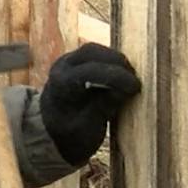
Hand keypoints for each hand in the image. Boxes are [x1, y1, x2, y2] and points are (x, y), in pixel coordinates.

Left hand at [40, 43, 141, 165]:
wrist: (52, 136)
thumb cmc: (70, 137)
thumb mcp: (88, 129)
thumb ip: (103, 107)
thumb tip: (126, 90)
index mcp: (60, 85)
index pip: (90, 72)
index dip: (116, 77)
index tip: (136, 87)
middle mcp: (61, 68)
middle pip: (92, 52)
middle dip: (118, 64)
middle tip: (136, 81)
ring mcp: (67, 62)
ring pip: (95, 50)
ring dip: (116, 61)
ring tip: (131, 79)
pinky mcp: (75, 62)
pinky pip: (96, 55)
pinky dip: (111, 63)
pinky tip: (123, 77)